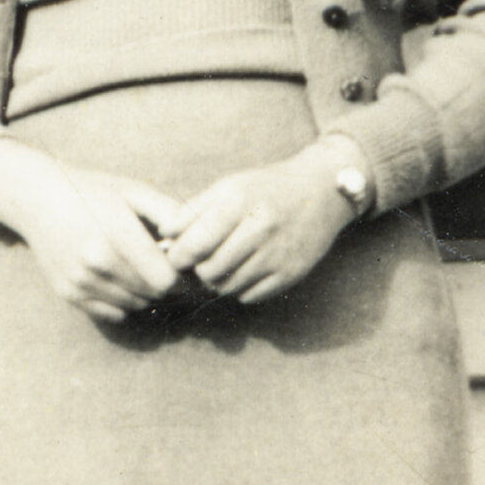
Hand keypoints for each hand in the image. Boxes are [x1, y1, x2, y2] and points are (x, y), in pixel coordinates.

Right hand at [0, 139, 188, 325]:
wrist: (37, 199)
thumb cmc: (93, 192)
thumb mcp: (134, 191)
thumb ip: (171, 213)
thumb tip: (197, 241)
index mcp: (115, 236)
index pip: (166, 280)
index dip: (180, 273)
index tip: (178, 259)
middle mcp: (95, 264)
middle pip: (153, 294)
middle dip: (164, 282)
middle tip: (160, 263)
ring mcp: (79, 282)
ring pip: (135, 305)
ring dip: (144, 292)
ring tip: (138, 268)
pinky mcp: (68, 294)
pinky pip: (113, 314)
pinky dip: (123, 302)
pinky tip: (119, 279)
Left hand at [162, 145, 355, 306]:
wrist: (322, 192)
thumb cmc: (264, 190)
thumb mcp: (227, 188)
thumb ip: (192, 212)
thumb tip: (163, 235)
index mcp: (239, 202)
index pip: (194, 245)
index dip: (178, 256)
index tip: (178, 254)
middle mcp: (261, 228)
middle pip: (208, 271)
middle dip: (198, 270)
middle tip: (201, 261)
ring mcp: (280, 253)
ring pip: (227, 287)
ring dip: (218, 281)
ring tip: (222, 264)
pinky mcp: (293, 273)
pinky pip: (249, 296)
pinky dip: (240, 288)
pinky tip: (244, 270)